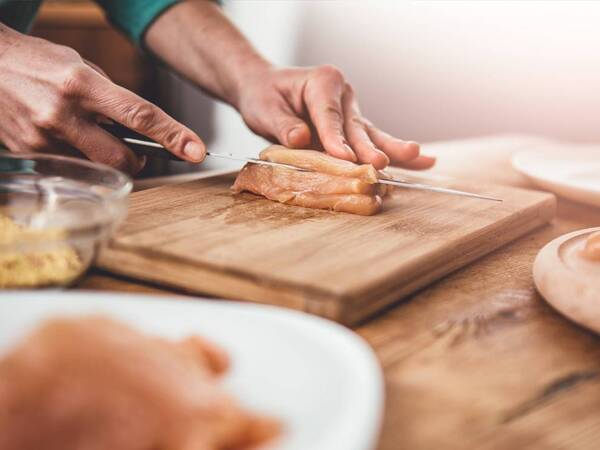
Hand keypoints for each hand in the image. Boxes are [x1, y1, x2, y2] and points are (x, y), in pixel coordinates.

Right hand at [0, 26, 205, 173]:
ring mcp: (43, 138)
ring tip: (92, 139)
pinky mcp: (30, 155)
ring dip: (107, 162)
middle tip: (134, 152)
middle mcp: (62, 113)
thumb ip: (112, 96)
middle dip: (136, 161)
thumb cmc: (37, 62)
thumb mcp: (80, 66)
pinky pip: (73, 170)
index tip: (195, 151)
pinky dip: (81, 161)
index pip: (139, 115)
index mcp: (82, 83)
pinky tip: (68, 141)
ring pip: (98, 170)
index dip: (172, 136)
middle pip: (122, 158)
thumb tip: (141, 126)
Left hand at [236, 65, 435, 169]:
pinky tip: (424, 162)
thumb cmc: (264, 96)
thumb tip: (300, 139)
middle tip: (379, 163)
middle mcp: (344, 93)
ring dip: (393, 149)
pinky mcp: (354, 127)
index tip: (344, 158)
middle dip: (368, 147)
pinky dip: (395, 153)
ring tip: (419, 157)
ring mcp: (352, 110)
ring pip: (372, 134)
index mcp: (323, 81)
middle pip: (356, 126)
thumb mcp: (264, 108)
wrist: (266, 89)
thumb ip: (282, 125)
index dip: (336, 139)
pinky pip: (374, 141)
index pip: (329, 115)